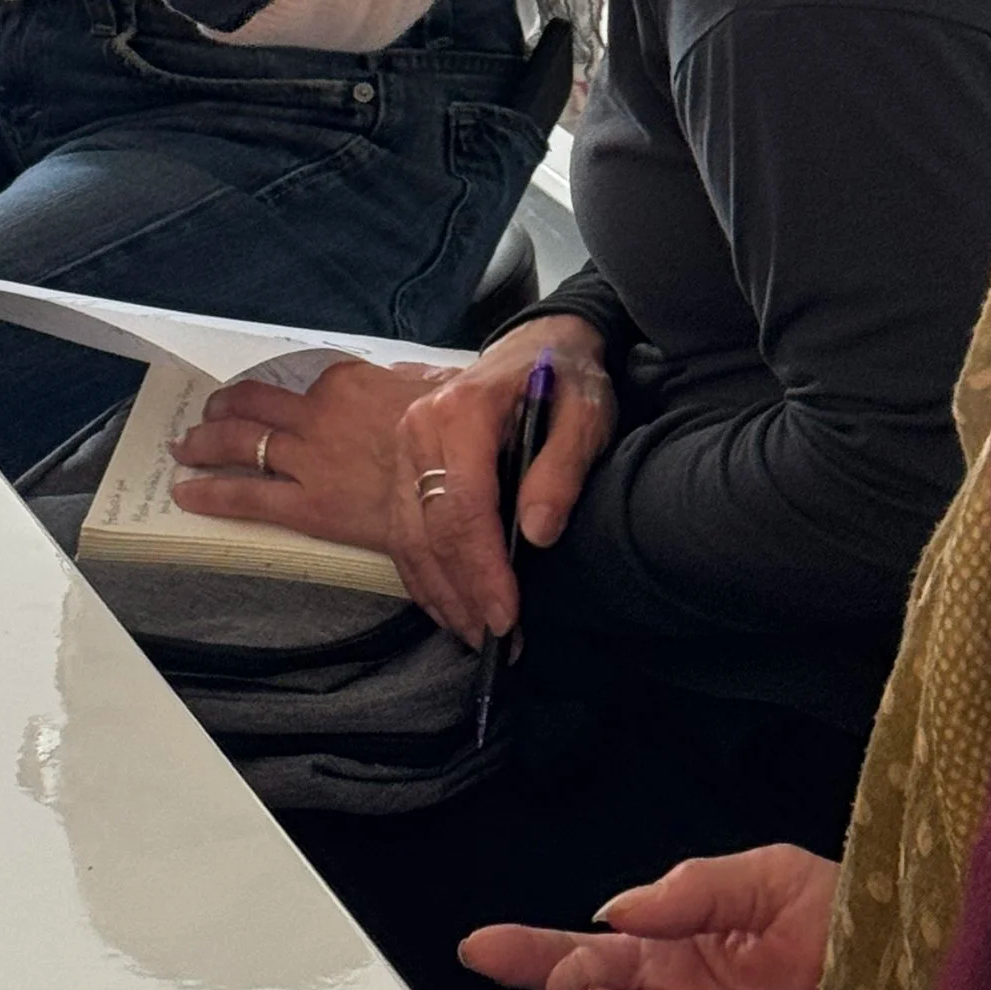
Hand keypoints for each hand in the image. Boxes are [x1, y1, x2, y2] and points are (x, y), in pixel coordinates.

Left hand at [171, 357, 450, 553]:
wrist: (471, 472)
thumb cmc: (458, 430)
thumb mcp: (431, 389)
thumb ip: (405, 385)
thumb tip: (402, 381)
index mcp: (346, 384)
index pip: (298, 383)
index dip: (270, 392)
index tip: (256, 399)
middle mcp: (318, 415)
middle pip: (254, 407)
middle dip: (221, 413)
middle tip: (202, 421)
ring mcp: (310, 459)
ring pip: (241, 443)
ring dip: (206, 444)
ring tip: (186, 448)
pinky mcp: (310, 504)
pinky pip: (249, 497)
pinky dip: (212, 494)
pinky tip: (188, 493)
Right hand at [384, 312, 616, 642]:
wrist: (537, 347)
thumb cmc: (567, 380)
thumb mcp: (586, 414)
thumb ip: (562, 469)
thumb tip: (538, 532)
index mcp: (462, 411)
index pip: (463, 506)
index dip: (483, 569)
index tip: (508, 617)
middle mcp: (420, 429)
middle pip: (431, 530)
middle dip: (463, 594)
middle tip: (498, 642)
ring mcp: (405, 448)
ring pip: (410, 538)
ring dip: (442, 595)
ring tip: (478, 638)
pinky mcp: (403, 467)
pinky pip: (404, 533)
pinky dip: (425, 578)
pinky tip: (451, 610)